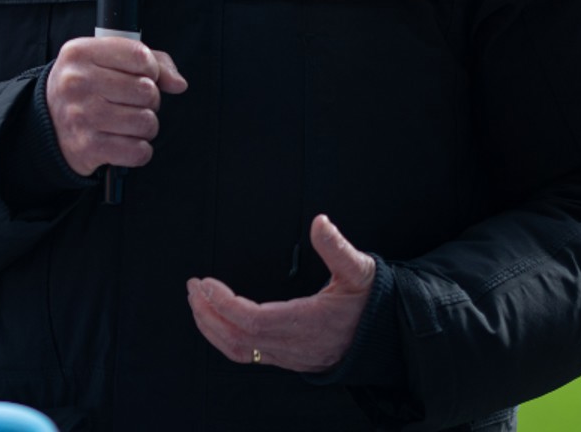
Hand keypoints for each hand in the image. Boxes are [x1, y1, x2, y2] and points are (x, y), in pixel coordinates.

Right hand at [44, 35, 186, 176]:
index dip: (151, 69)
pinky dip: (139, 150)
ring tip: (128, 123)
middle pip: (147, 91)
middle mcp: (77, 82)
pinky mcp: (88, 147)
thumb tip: (178, 84)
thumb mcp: (106, 60)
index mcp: (80, 53)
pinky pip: (138, 151)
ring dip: (145, 126)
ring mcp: (81, 115)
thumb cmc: (86, 88)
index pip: (140, 56)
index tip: (141, 76)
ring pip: (146, 122)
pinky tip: (124, 142)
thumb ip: (150, 61)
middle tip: (132, 103)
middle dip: (149, 100)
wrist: (48, 124)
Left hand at [186, 214, 376, 373]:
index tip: (205, 283)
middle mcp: (295, 345)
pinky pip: (248, 354)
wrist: (388, 336)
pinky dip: (225, 338)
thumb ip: (338, 248)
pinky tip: (216, 321)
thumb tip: (320, 222)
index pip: (254, 321)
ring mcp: (290, 355)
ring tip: (197, 303)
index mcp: (308, 323)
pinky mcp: (288, 358)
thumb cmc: (373, 304)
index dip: (224, 304)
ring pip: (240, 351)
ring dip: (212, 328)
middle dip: (208, 314)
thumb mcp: (361, 271)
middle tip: (193, 288)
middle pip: (239, 339)